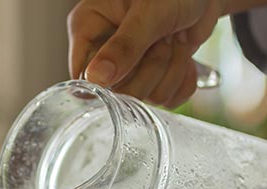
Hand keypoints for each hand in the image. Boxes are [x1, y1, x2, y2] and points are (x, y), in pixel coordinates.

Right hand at [68, 0, 225, 106]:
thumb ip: (124, 45)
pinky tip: (184, 55)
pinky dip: (182, 80)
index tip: (132, 64)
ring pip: (144, 97)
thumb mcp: (149, 11)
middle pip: (116, 91)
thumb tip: (97, 77)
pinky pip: (164, 99)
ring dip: (170, 71)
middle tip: (163, 39)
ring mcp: (129, 68)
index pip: (83, 73)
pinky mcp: (153, 78)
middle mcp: (105, 51)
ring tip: (175, 40)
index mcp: (89, 27)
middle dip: (150, 69)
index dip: (108, 79)